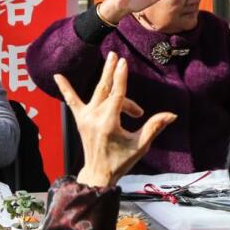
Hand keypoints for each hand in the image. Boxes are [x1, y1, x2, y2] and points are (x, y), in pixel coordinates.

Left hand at [54, 52, 175, 188]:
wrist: (99, 173)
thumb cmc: (121, 161)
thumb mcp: (140, 145)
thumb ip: (154, 127)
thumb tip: (171, 115)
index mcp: (109, 124)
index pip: (117, 95)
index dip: (121, 77)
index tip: (124, 62)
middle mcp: (95, 118)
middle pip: (106, 90)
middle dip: (111, 71)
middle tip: (116, 56)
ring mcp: (85, 118)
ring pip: (98, 93)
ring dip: (105, 77)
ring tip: (111, 61)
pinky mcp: (80, 120)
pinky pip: (72, 101)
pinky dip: (65, 88)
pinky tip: (57, 76)